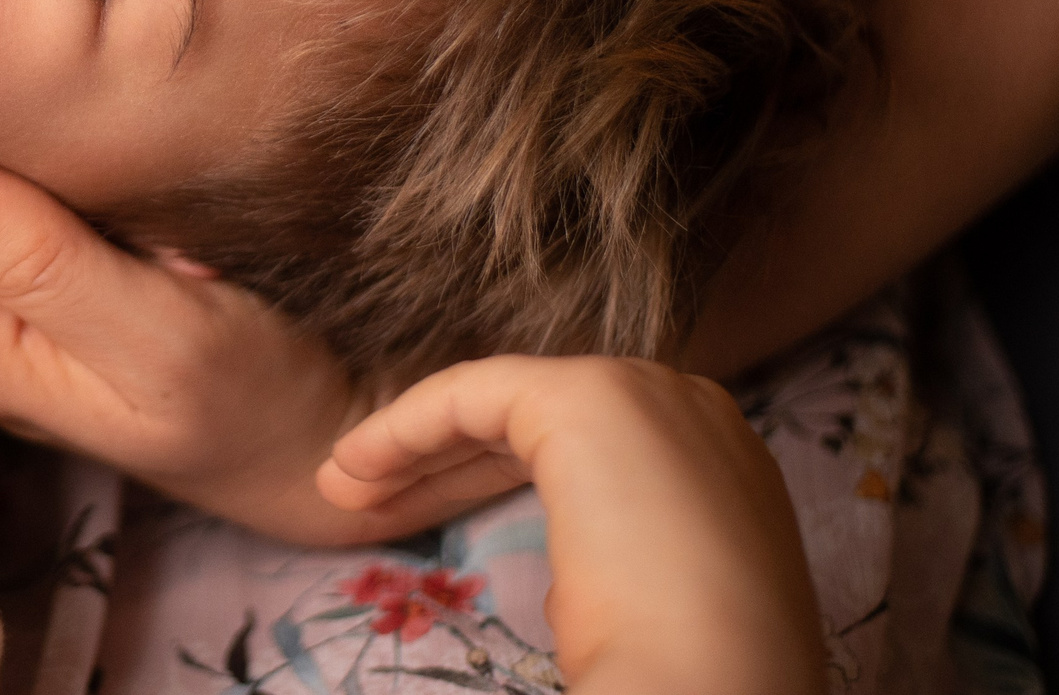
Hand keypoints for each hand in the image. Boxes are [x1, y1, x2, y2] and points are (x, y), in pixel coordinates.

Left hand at [320, 356, 823, 692]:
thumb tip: (573, 574)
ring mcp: (645, 393)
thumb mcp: (641, 601)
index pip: (581, 451)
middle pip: (532, 423)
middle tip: (364, 503)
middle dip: (441, 461)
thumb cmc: (681, 671)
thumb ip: (609, 559)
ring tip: (342, 489)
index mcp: (715, 464)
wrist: (716, 689)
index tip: (423, 519)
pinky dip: (405, 425)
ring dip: (412, 445)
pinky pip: (470, 395)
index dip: (486, 477)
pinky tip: (357, 464)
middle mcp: (688, 411)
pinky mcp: (586, 398)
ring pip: (497, 403)